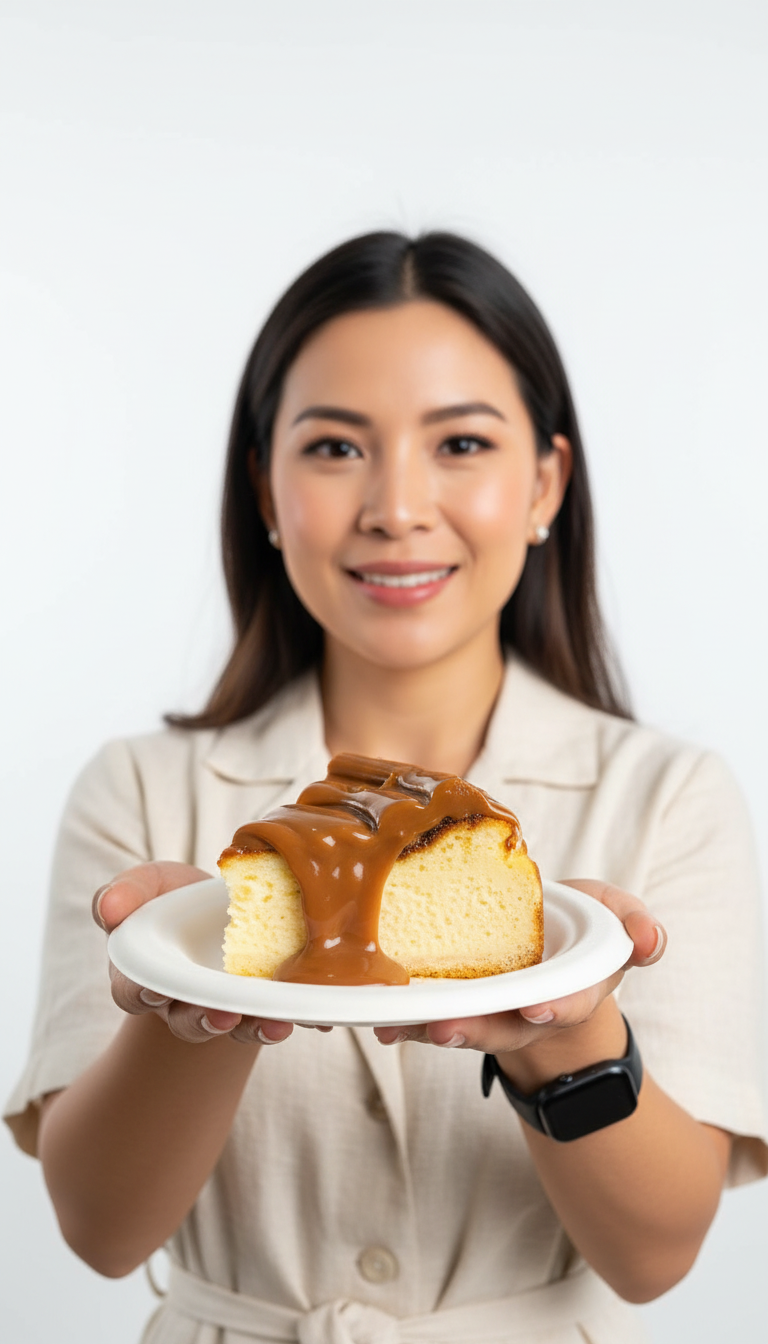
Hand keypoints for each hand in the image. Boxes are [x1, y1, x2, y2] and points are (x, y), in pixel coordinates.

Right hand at [93, 861, 309, 1045]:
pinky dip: (298, 1018)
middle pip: (187, 1020)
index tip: (155, 990)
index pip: (134, 991)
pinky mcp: (265, 1001)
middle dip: (204, 1021)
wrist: (224, 903)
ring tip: (275, 1025)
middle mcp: (184, 999)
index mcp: (146, 974)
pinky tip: (317, 1019)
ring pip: (235, 1026)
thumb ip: (125, 893)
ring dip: (253, 1028)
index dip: (142, 994)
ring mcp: (227, 1004)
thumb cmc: (174, 897)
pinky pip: (278, 1016)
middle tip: (223, 1017)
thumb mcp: (148, 885)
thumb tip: (108, 909)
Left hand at [373, 879, 665, 1063]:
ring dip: (425, 1029)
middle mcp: (524, 1010)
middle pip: (500, 1028)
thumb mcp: (615, 919)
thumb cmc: (581, 929)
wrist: (543, 943)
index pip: (565, 1004)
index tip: (535, 1009)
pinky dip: (402, 1018)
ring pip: (457, 1025)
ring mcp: (487, 1010)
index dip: (553, 1009)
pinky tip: (377, 1017)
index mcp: (569, 991)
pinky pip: (425, 1014)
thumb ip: (636, 927)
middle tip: (443, 1028)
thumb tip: (652, 940)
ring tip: (394, 1025)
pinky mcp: (452, 1000)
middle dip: (472, 1030)